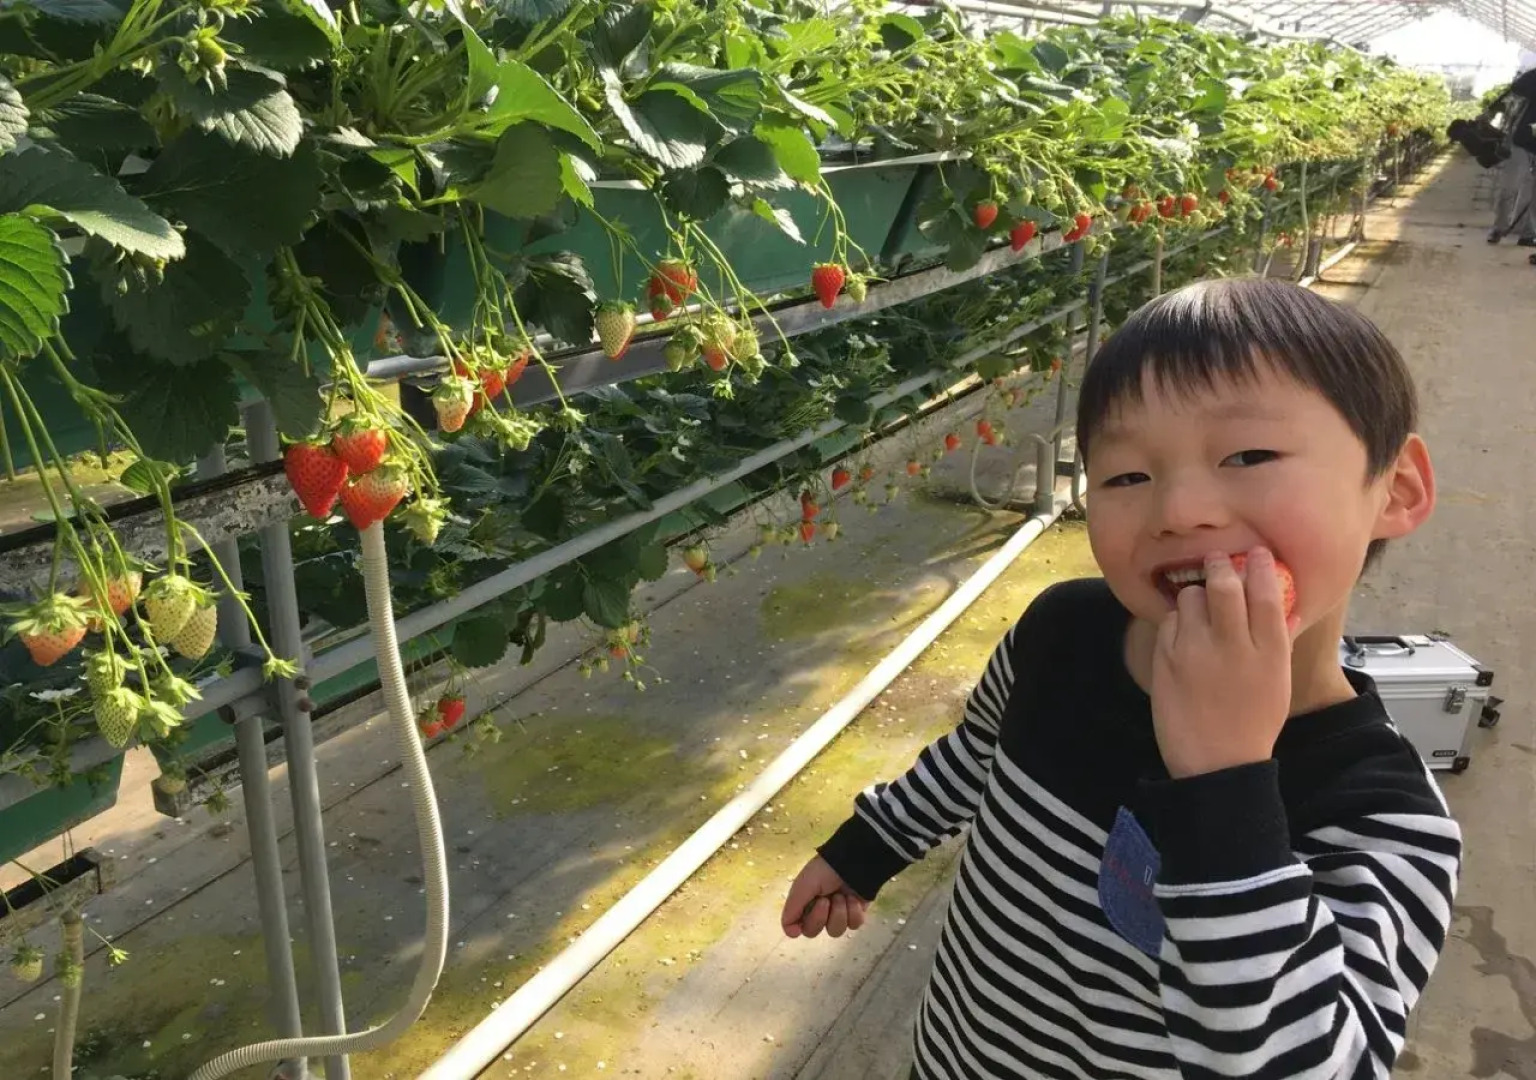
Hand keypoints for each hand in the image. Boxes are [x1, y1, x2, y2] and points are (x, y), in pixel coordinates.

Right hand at [781, 855, 869, 938]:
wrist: (852, 862)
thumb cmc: (824, 871)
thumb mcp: (802, 887)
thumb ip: (792, 910)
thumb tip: (791, 934)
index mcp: (804, 905)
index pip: (797, 928)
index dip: (798, 928)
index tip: (800, 926)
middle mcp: (819, 912)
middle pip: (814, 931)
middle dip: (820, 916)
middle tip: (826, 900)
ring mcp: (838, 915)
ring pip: (836, 931)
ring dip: (838, 912)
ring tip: (842, 896)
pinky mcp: (856, 914)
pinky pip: (854, 925)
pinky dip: (853, 911)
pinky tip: (853, 898)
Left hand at [1151, 548, 1295, 778]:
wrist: (1216, 765)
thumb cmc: (1252, 722)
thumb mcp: (1276, 681)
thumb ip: (1277, 640)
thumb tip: (1284, 603)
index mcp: (1269, 651)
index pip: (1266, 591)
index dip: (1260, 565)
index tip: (1255, 552)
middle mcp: (1233, 645)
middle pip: (1224, 584)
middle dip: (1220, 565)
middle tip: (1218, 561)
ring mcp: (1196, 651)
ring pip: (1191, 597)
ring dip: (1195, 595)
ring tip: (1200, 609)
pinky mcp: (1166, 659)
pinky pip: (1169, 621)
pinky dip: (1176, 622)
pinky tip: (1184, 637)